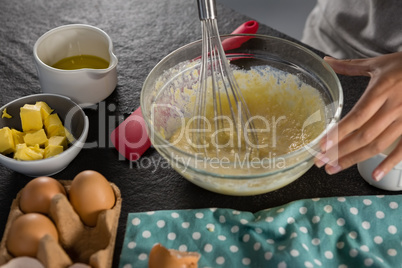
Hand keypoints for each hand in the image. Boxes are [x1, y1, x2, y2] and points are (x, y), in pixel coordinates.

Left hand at [315, 52, 401, 180]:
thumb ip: (350, 66)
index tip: (321, 145)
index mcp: (381, 90)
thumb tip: (326, 62)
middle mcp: (393, 107)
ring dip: (355, 159)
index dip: (339, 133)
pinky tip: (374, 174)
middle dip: (339, 151)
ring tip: (335, 168)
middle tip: (321, 162)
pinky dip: (389, 163)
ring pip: (378, 145)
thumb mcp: (378, 63)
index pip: (356, 116)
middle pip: (363, 135)